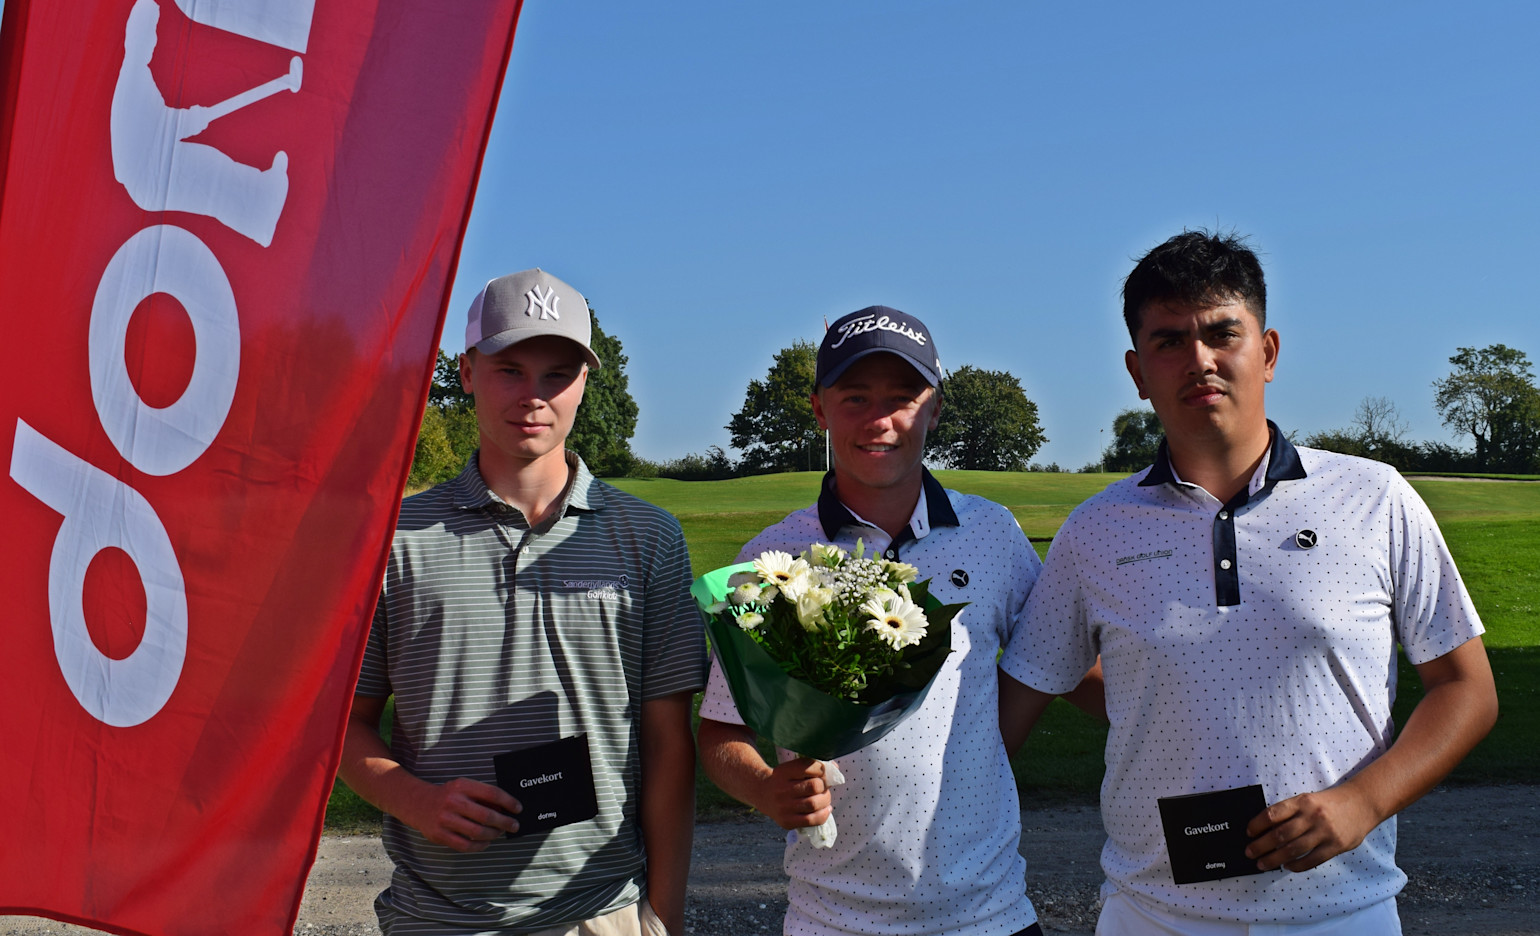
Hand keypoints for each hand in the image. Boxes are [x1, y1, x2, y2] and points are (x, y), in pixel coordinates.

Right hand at [403, 777, 520, 852]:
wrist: (418, 803)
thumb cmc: (448, 795)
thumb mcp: (463, 787)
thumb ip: (482, 795)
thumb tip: (506, 808)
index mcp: (462, 786)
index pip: (492, 793)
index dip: (508, 802)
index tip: (518, 808)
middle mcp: (454, 802)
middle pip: (486, 815)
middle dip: (505, 822)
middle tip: (514, 825)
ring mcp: (445, 820)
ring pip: (478, 832)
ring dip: (494, 835)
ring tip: (500, 833)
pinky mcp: (440, 835)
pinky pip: (465, 845)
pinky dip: (480, 846)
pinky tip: (486, 843)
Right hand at [755, 757, 833, 830]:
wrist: (762, 793)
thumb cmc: (785, 779)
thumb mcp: (793, 767)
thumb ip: (813, 766)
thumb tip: (834, 768)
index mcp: (783, 771)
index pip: (809, 767)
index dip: (822, 769)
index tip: (822, 773)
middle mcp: (781, 789)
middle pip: (814, 786)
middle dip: (825, 786)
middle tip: (824, 787)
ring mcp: (783, 807)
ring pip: (814, 803)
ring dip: (826, 800)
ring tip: (824, 798)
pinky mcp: (786, 821)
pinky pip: (811, 820)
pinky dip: (823, 815)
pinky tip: (826, 809)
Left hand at [1244, 785, 1380, 871]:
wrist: (1361, 803)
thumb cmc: (1328, 803)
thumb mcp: (1308, 800)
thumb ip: (1290, 812)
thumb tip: (1265, 829)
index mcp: (1302, 801)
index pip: (1273, 813)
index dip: (1257, 824)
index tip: (1248, 833)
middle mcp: (1312, 816)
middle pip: (1280, 834)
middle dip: (1261, 846)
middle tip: (1249, 853)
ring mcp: (1324, 832)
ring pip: (1294, 849)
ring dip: (1275, 859)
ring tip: (1263, 864)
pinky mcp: (1336, 846)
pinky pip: (1312, 860)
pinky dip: (1297, 865)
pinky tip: (1287, 867)